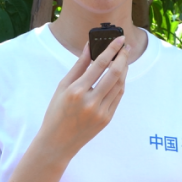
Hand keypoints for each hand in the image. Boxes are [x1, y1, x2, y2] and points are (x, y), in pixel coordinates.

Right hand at [37, 36, 129, 162]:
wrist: (57, 142)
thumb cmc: (56, 111)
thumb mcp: (62, 87)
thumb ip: (78, 66)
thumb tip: (89, 46)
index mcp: (76, 91)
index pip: (99, 64)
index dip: (111, 49)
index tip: (119, 39)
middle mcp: (90, 102)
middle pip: (115, 74)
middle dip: (123, 57)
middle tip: (125, 47)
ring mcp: (101, 112)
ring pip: (120, 85)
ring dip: (124, 69)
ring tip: (123, 59)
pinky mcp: (107, 119)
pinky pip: (118, 97)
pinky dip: (120, 83)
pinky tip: (119, 75)